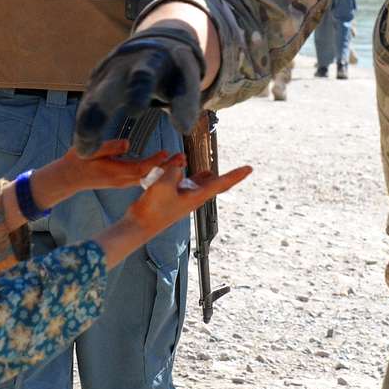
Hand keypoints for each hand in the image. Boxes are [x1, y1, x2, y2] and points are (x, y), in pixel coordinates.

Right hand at [32, 139, 172, 200]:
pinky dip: (154, 172)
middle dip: (167, 167)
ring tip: (177, 161)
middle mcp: (123, 179)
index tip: (168, 153)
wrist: (69, 177)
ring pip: (148, 177)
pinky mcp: (121, 180)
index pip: (142, 167)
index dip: (156, 161)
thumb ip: (110, 146)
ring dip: (163, 169)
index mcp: (116, 171)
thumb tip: (128, 144)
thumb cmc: (79, 160)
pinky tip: (162, 166)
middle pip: (150, 174)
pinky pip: (142, 177)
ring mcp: (122, 181)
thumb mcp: (91, 150)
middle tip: (183, 159)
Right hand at [73, 24, 204, 155]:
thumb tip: (183, 129)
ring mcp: (106, 72)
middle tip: (88, 136)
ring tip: (85, 151)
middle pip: (105, 90)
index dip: (137, 92)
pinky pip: (88, 105)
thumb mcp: (186, 81)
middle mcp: (123, 65)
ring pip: (92, 100)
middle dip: (97, 113)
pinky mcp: (96, 81)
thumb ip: (186, 102)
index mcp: (150, 61)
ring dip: (86, 124)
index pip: (143, 76)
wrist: (156, 43)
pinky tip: (85, 146)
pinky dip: (85, 125)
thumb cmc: (174, 70)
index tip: (135, 112)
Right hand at [93, 153, 251, 267]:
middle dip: (225, 176)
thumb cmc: (153, 209)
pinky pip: (184, 183)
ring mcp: (184, 198)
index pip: (221, 183)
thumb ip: (174, 170)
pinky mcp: (174, 198)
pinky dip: (183, 174)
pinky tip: (178, 168)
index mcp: (196, 196)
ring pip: (198, 183)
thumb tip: (179, 162)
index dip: (236, 175)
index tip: (249, 169)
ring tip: (207, 168)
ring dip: (202, 175)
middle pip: (214, 184)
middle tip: (241, 170)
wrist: (139, 225)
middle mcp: (193, 197)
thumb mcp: (164, 184)